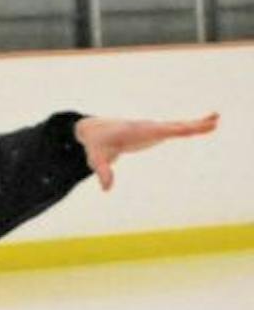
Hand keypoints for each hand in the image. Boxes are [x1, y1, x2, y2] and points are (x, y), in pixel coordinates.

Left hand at [74, 112, 217, 191]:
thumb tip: (107, 188)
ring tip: (215, 121)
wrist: (94, 130)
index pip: (160, 130)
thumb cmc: (95, 144)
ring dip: (197, 124)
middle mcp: (149, 127)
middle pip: (174, 126)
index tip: (190, 127)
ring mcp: (153, 129)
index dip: (176, 129)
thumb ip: (102, 171)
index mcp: (137, 130)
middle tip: (214, 121)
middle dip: (193, 125)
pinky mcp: (155, 133)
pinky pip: (176, 130)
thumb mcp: (96, 158)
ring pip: (178, 126)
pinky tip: (205, 124)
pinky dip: (190, 127)